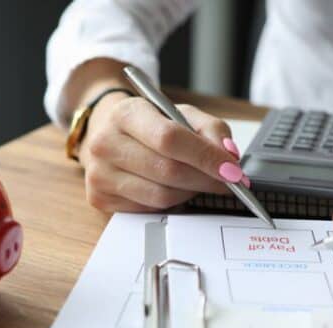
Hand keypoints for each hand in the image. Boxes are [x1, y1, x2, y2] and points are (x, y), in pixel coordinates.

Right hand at [79, 92, 248, 211]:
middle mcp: (106, 143)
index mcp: (126, 114)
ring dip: (190, 193)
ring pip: (161, 196)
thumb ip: (210, 129)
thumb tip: (228, 156)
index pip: (170, 139)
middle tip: (228, 182)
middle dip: (206, 180)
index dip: (206, 157)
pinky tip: (175, 190)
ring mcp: (100, 174)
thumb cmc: (147, 126)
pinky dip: (171, 202)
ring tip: (198, 182)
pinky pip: (149, 209)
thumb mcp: (179, 114)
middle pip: (168, 171)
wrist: (108, 135)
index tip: (232, 170)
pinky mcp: (101, 198)